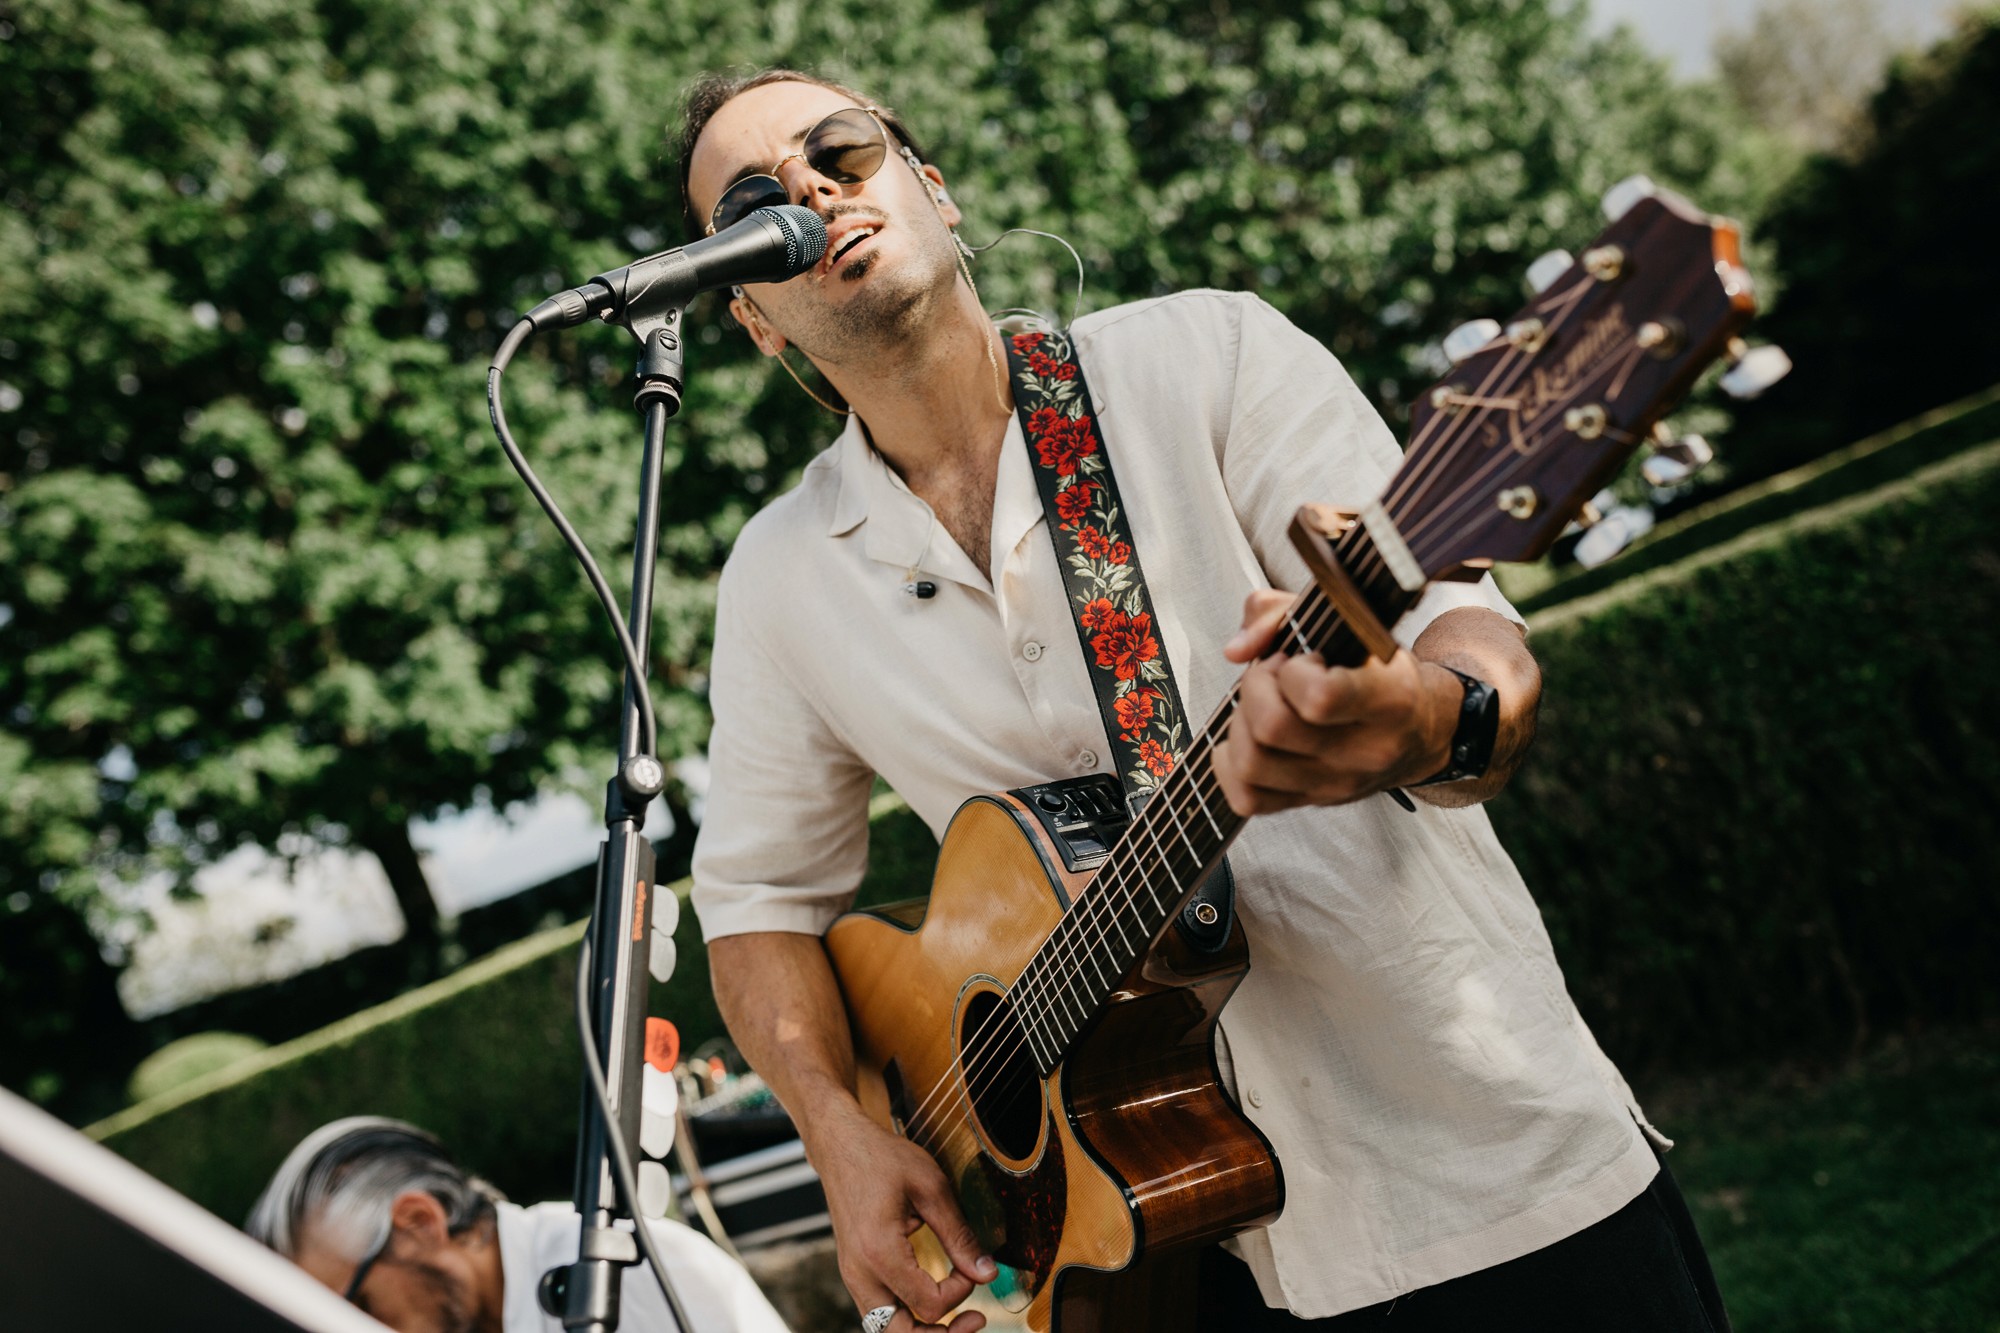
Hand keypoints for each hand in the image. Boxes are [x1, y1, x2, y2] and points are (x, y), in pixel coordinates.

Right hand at [806, 1100, 994, 1332]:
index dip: (961, 1292)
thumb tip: (987, 1273)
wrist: (840, 1145)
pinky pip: (879, 1312)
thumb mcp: (931, 1188)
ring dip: (921, 1329)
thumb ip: (959, 1235)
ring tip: (955, 1318)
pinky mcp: (854, 1272)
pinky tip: (929, 1298)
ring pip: (885, 1330)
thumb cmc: (882, 1158)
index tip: (972, 1267)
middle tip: (976, 1319)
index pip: (929, 1303)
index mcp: (879, 1252)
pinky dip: (906, 1315)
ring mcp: (853, 1276)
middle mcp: (860, 1273)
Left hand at [1213, 589, 1457, 814]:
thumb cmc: (1378, 668)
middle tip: (1274, 676)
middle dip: (1256, 688)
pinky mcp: (1314, 802)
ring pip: (1252, 765)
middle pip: (1272, 729)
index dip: (1292, 672)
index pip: (1320, 698)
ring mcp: (1339, 785)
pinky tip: (1248, 737)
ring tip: (1264, 706)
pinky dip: (1230, 766)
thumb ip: (1282, 613)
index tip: (1300, 660)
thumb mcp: (1351, 623)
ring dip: (1240, 725)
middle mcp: (1366, 751)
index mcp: (1389, 699)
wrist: (1422, 729)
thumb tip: (1236, 650)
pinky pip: (1247, 799)